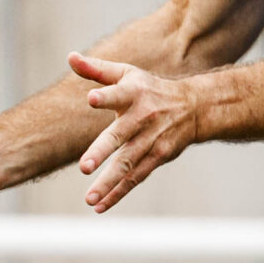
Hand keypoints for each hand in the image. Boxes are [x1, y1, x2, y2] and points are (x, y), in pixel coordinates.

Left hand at [73, 52, 201, 211]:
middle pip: (120, 136)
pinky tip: (100, 205)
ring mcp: (151, 140)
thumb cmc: (150, 88)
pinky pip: (135, 177)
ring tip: (89, 198)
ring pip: (127, 163)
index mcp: (133, 93)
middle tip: (85, 167)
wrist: (193, 107)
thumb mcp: (126, 74)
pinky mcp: (157, 157)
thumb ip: (97, 69)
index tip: (92, 98)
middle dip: (102, 152)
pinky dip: (118, 192)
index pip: (117, 93)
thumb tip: (70, 57)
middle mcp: (143, 117)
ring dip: (109, 182)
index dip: (105, 96)